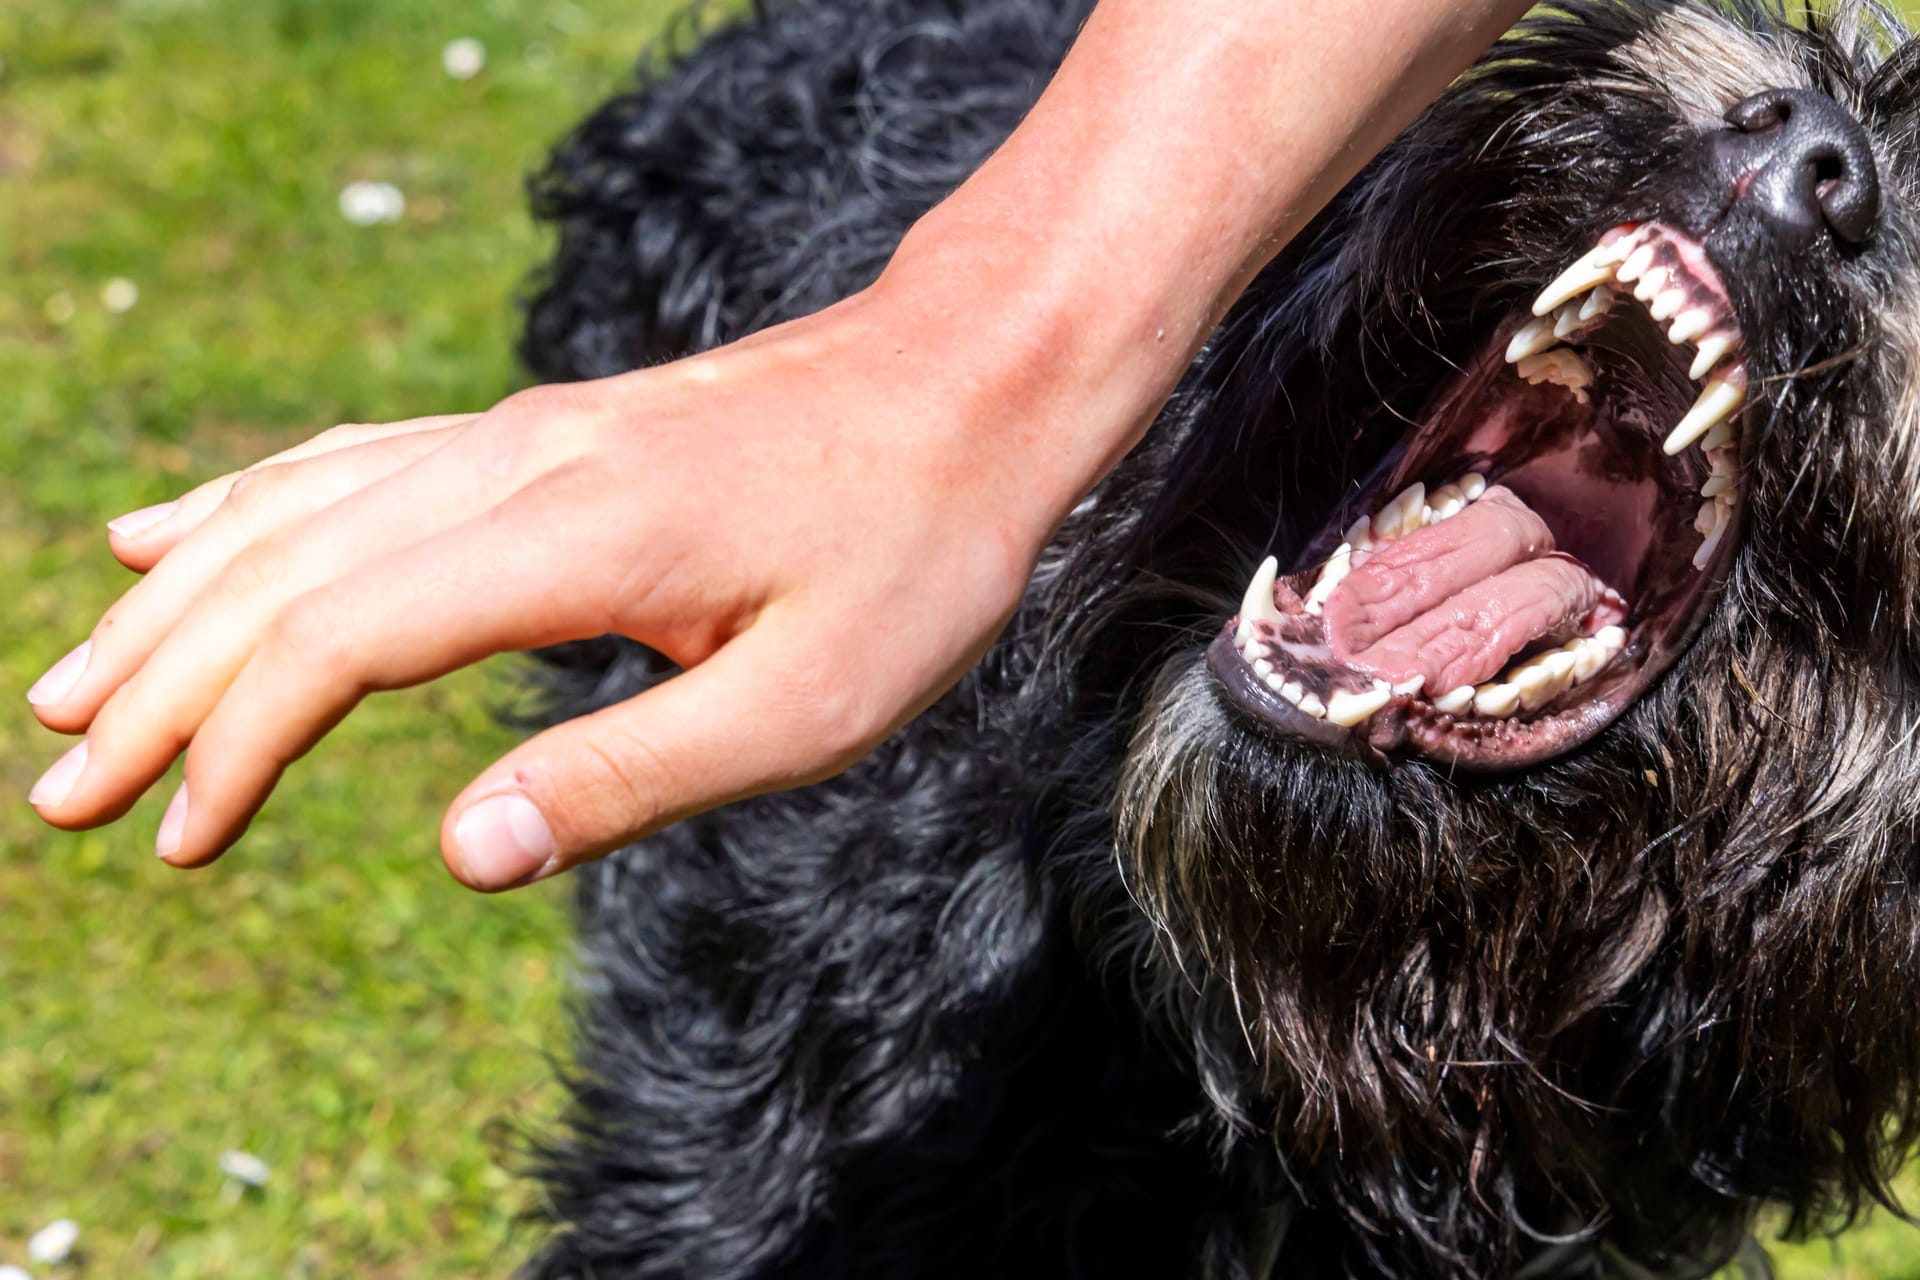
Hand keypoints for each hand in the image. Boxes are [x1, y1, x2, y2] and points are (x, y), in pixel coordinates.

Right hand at [24, 275, 1116, 890]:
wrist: (971, 384)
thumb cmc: (914, 553)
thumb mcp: (807, 705)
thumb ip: (630, 779)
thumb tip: (457, 854)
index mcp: (570, 540)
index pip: (337, 639)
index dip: (232, 743)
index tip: (173, 839)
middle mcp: (516, 464)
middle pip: (284, 570)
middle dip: (158, 684)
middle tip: (55, 788)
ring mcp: (522, 433)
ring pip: (300, 507)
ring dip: (180, 600)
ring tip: (73, 679)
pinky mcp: (545, 430)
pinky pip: (357, 460)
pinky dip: (251, 506)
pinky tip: (185, 530)